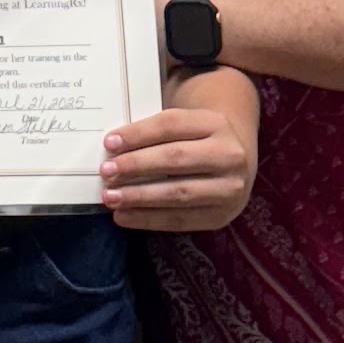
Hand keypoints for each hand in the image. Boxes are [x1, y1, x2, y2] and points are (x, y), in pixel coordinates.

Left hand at [101, 81, 258, 232]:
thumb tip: (113, 148)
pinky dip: (148, 219)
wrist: (236, 163)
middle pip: (175, 158)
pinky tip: (124, 216)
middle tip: (106, 172)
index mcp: (216, 123)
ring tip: (111, 197)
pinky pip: (180, 219)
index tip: (109, 143)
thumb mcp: (186, 126)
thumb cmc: (196, 141)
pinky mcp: (221, 216)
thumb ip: (156, 133)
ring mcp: (229, 188)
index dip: (139, 134)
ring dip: (139, 196)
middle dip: (136, 165)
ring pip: (178, 192)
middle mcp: (229, 155)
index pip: (171, 125)